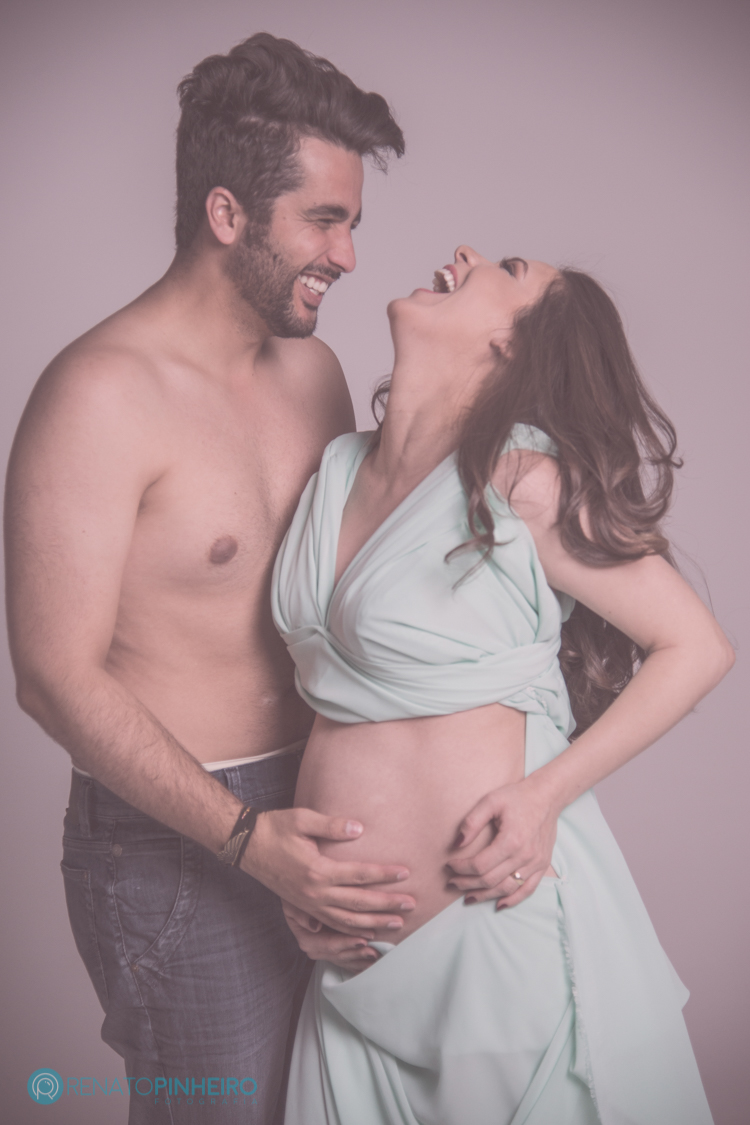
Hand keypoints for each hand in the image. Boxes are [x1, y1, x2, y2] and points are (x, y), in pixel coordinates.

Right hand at [241, 807, 414, 934]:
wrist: (248, 846)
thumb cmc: (276, 828)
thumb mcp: (303, 819)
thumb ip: (332, 825)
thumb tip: (360, 828)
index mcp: (318, 870)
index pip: (359, 875)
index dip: (384, 875)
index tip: (406, 872)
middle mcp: (315, 892)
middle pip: (358, 904)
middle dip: (387, 905)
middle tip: (412, 904)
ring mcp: (309, 904)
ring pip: (347, 921)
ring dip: (374, 923)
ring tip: (397, 924)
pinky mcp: (305, 908)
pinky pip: (332, 925)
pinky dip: (352, 931)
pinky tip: (368, 932)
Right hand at [282, 901, 379, 972]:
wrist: (302, 890)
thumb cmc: (301, 894)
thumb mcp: (294, 901)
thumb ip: (301, 913)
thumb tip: (314, 926)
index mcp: (306, 938)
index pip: (329, 944)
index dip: (347, 942)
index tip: (363, 939)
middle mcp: (316, 948)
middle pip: (339, 955)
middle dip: (357, 953)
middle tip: (374, 951)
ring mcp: (326, 951)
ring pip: (345, 959)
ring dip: (361, 959)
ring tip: (376, 956)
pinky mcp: (335, 951)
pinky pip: (348, 961)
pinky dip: (360, 962)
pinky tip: (373, 962)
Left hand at [445, 775, 558, 908]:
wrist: (546, 797)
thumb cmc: (517, 797)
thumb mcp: (490, 801)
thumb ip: (472, 822)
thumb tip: (457, 844)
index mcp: (511, 840)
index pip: (480, 865)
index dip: (461, 868)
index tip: (449, 865)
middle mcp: (525, 856)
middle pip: (490, 880)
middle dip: (467, 884)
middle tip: (452, 883)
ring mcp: (535, 863)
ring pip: (506, 888)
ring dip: (485, 895)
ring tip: (469, 896)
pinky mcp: (542, 865)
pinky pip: (527, 890)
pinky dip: (512, 899)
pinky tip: (498, 903)